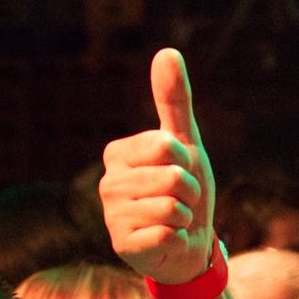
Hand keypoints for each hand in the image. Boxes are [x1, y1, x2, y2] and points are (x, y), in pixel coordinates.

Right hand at [100, 48, 215, 285]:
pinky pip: (165, 235)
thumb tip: (167, 51)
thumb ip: (174, 100)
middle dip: (190, 192)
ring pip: (170, 207)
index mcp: (118, 154)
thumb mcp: (185, 143)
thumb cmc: (184, 192)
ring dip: (184, 216)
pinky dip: (178, 239)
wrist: (188, 247)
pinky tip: (167, 241)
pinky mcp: (122, 246)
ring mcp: (111, 217)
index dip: (186, 161)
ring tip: (174, 221)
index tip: (180, 172)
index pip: (167, 146)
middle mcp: (108, 183)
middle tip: (181, 202)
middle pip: (172, 176)